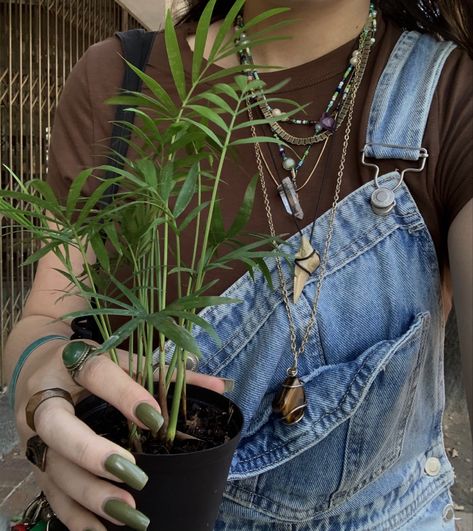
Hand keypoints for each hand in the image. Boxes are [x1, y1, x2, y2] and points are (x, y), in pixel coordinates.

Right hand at [15, 341, 227, 530]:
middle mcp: (43, 398)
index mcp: (71, 362)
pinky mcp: (33, 461)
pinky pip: (50, 492)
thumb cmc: (89, 365)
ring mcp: (32, 434)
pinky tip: (101, 530)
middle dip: (92, 452)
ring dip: (90, 493)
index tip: (155, 419)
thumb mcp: (123, 359)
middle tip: (133, 472)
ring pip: (53, 467)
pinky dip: (74, 515)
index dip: (124, 395)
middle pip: (57, 426)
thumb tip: (219, 386)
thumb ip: (167, 374)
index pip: (96, 373)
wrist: (36, 367)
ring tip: (128, 511)